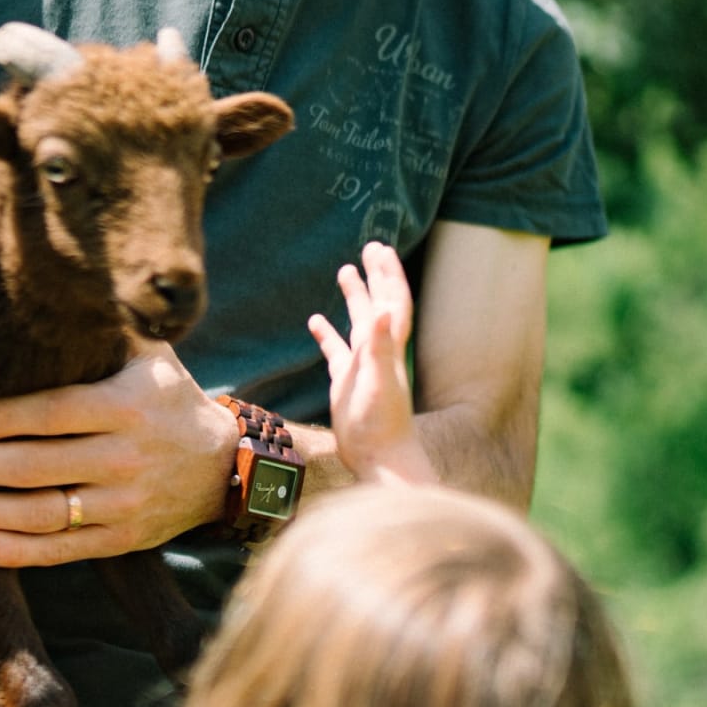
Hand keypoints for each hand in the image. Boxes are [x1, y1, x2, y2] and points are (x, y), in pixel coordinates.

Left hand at [0, 343, 239, 567]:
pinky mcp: (123, 541)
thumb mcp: (149, 354)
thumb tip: (50, 285)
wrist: (228, 466)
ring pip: (45, 514)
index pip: (54, 414)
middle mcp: (126, 458)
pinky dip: (18, 552)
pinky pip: (63, 551)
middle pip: (39, 466)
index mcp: (127, 406)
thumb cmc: (169, 398)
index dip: (3, 419)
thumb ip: (102, 332)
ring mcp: (125, 505)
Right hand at [308, 243, 435, 487]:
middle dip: (375, 276)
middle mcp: (376, 351)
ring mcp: (360, 366)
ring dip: (353, 298)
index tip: (380, 249)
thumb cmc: (382, 424)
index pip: (391, 301)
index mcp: (386, 346)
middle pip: (378, 304)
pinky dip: (327, 334)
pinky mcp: (345, 383)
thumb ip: (381, 346)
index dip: (387, 275)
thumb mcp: (379, 381)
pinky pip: (335, 351)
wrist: (378, 458)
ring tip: (344, 272)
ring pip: (357, 323)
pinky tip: (315, 321)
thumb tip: (385, 308)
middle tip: (369, 248)